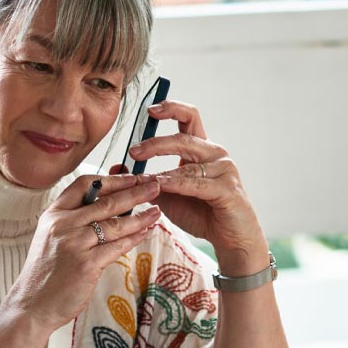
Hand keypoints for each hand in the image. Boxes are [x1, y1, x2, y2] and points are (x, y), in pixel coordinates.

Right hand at [5, 173, 161, 330]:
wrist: (31, 305)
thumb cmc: (45, 273)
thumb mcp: (52, 237)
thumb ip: (74, 220)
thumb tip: (108, 204)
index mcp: (54, 215)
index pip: (84, 185)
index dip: (111, 179)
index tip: (131, 177)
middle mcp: (63, 225)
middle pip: (106, 202)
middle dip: (135, 191)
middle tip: (154, 185)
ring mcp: (75, 244)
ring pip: (115, 224)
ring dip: (140, 216)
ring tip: (156, 210)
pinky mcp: (86, 265)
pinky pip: (117, 247)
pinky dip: (134, 238)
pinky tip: (145, 232)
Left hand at [124, 100, 268, 275]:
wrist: (229, 238)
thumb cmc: (201, 213)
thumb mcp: (166, 194)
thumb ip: (146, 180)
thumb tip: (118, 167)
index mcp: (202, 149)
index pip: (189, 118)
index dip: (171, 109)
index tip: (150, 110)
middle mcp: (215, 154)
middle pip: (184, 138)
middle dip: (156, 144)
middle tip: (134, 151)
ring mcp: (224, 170)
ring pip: (189, 163)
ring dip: (163, 170)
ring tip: (143, 177)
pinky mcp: (228, 189)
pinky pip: (197, 183)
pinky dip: (177, 184)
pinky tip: (162, 185)